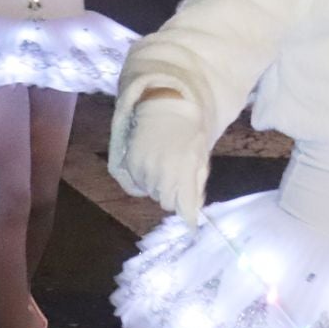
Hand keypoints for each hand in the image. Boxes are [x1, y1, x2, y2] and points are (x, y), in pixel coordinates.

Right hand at [120, 93, 208, 226]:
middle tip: (178, 178)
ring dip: (158, 186)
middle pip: (166, 202)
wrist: (164, 106)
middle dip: (174, 195)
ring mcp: (142, 169)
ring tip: (164, 165)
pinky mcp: (128, 164)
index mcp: (183, 171)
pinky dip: (144, 180)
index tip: (191, 221)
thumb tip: (194, 210)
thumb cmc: (189, 131)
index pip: (184, 207)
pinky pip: (136, 185)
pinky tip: (151, 165)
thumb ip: (197, 184)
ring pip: (151, 193)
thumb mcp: (200, 156)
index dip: (188, 213)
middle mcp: (160, 173)